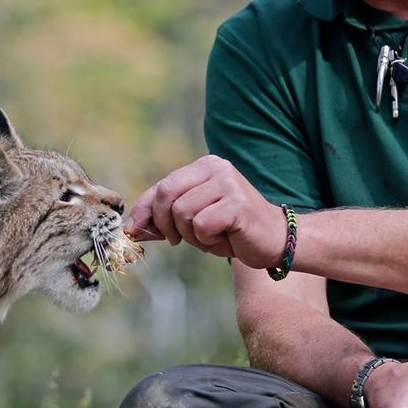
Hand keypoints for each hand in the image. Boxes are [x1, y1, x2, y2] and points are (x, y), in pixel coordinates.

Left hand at [125, 155, 288, 267]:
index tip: (134, 231)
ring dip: (190, 236)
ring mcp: (228, 183)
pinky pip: (201, 225)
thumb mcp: (194, 221)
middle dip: (164, 224)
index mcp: (204, 167)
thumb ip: (165, 220)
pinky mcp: (237, 203)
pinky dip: (207, 240)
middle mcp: (216, 168)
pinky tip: (225, 238)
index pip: (161, 186)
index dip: (143, 210)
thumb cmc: (232, 231)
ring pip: (182, 213)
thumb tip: (131, 228)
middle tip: (178, 241)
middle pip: (166, 195)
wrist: (276, 240)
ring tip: (211, 237)